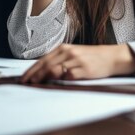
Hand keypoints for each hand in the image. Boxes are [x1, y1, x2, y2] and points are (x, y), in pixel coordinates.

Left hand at [19, 43, 134, 83]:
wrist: (111, 57)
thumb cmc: (91, 57)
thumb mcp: (74, 54)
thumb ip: (60, 60)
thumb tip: (43, 72)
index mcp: (64, 48)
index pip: (43, 59)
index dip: (32, 69)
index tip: (23, 77)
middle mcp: (69, 53)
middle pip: (46, 65)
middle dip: (34, 75)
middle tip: (25, 83)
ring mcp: (76, 61)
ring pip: (55, 70)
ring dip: (43, 78)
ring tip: (35, 85)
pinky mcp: (84, 70)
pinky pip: (68, 77)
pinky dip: (60, 81)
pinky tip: (53, 86)